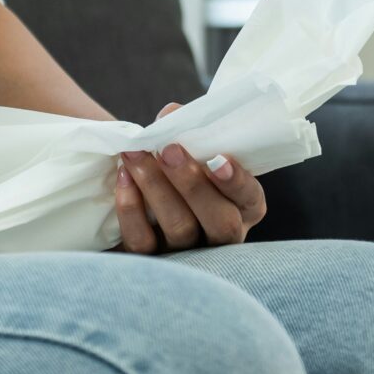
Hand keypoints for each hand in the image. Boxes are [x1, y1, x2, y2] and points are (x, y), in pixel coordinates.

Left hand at [107, 101, 267, 253]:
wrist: (145, 193)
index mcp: (243, 206)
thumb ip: (189, 132)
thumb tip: (171, 114)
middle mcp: (223, 234)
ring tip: (134, 154)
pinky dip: (131, 208)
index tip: (218, 160)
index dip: (237, 182)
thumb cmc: (179, 166)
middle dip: (192, 185)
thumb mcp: (194, 151)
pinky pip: (143, 241)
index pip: (250, 198)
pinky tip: (123, 177)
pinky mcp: (154, 259)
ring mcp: (190, 251)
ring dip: (156, 187)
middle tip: (168, 150)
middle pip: (220, 221)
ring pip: (180, 229)